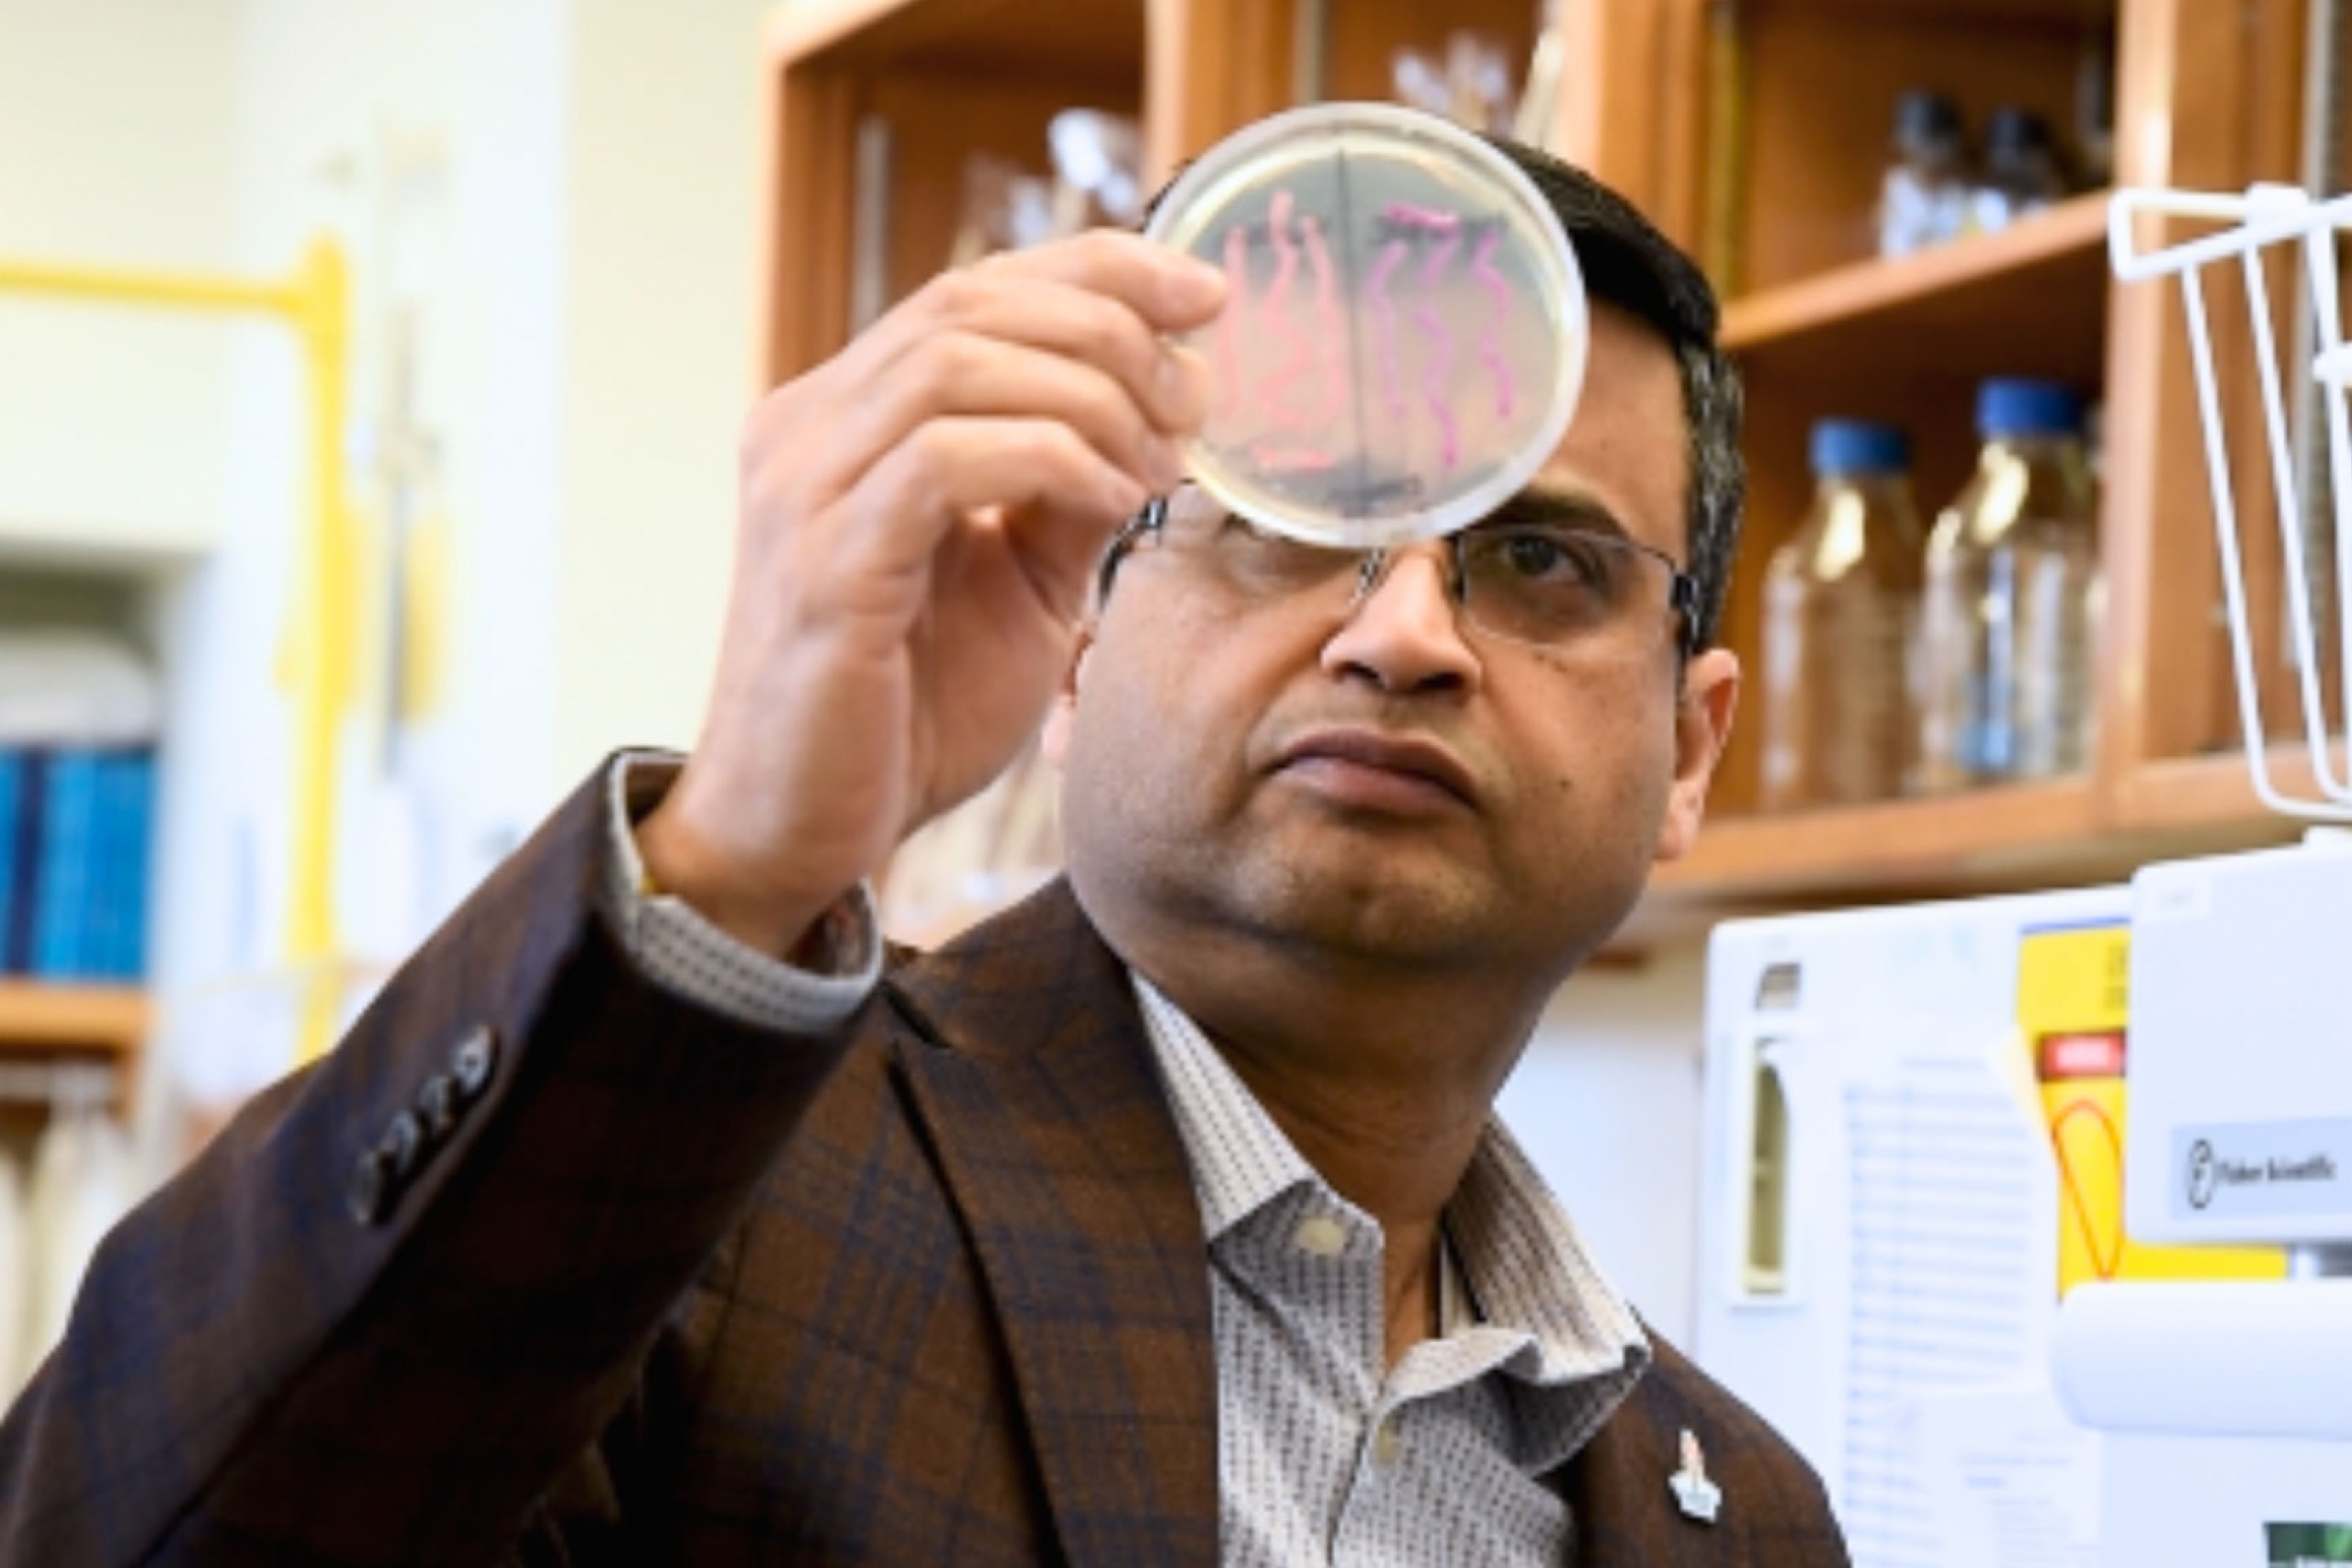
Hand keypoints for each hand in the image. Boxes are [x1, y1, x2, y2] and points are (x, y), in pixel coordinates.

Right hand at [636, 231, 1224, 955]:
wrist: (799, 836)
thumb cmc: (906, 716)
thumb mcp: (1022, 587)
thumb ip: (1072, 496)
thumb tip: (1161, 414)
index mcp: (844, 418)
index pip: (972, 290)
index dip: (1097, 268)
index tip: (1203, 295)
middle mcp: (808, 428)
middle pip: (968, 301)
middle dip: (1110, 322)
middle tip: (1197, 389)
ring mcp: (802, 488)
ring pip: (956, 361)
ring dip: (1089, 394)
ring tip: (1159, 460)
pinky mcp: (823, 561)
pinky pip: (945, 460)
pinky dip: (1051, 460)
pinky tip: (1112, 500)